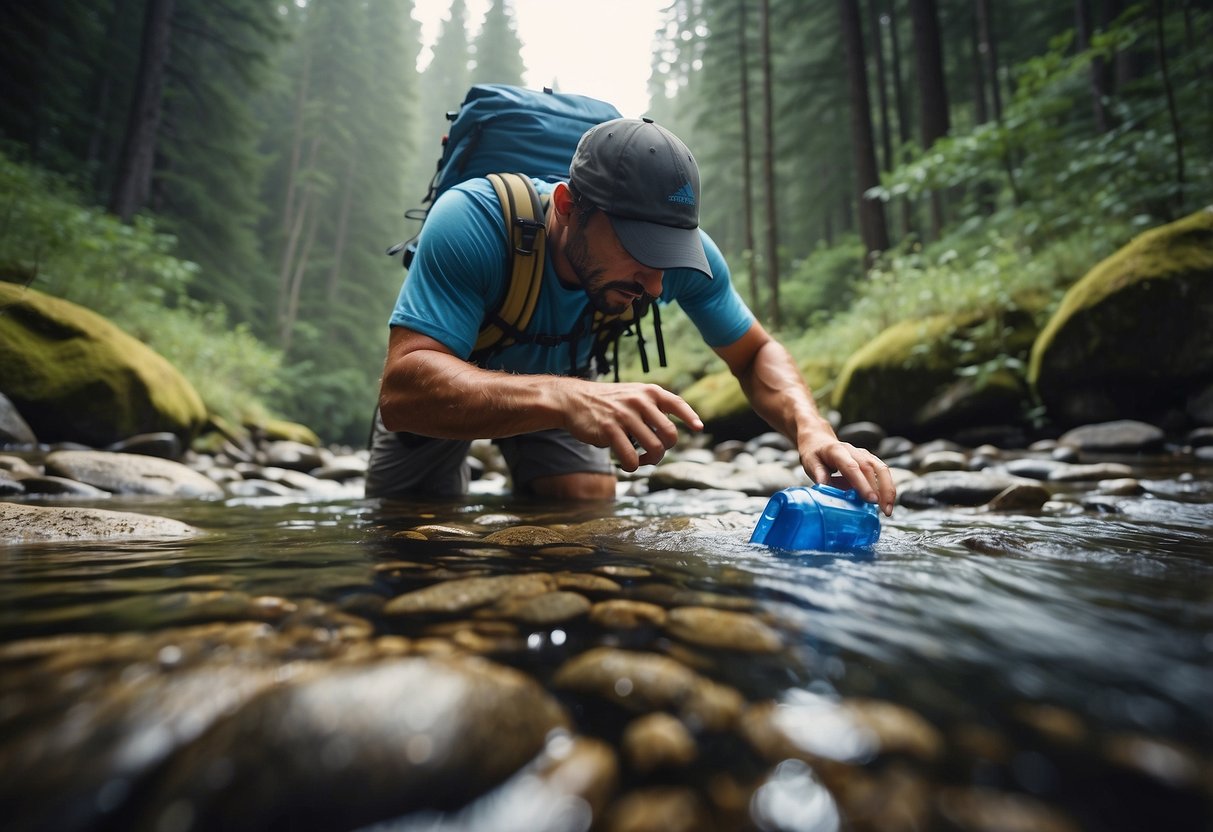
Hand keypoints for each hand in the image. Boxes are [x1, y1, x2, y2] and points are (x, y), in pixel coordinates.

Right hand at [560, 381, 703, 471]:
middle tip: (653, 453)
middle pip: (670, 434)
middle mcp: (640, 401)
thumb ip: (653, 408)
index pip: (676, 403)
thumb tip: (673, 432)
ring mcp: (625, 415)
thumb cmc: (608, 402)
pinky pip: (631, 457)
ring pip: (654, 448)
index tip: (699, 428)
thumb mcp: (633, 395)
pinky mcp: (610, 429)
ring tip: (639, 460)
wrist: (574, 400)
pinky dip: (632, 466)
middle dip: (665, 449)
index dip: (689, 417)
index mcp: (648, 392)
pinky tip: (626, 463)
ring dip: (649, 461)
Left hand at [800, 432, 895, 516]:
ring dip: (888, 489)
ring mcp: (864, 454)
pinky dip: (887, 487)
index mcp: (836, 451)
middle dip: (881, 490)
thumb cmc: (815, 453)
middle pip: (871, 468)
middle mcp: (853, 451)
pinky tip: (887, 501)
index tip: (871, 499)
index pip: (852, 467)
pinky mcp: (870, 460)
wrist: (819, 440)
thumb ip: (819, 475)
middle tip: (884, 509)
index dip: (863, 483)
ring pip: (882, 469)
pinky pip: (882, 472)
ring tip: (888, 509)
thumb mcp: (810, 463)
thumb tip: (825, 490)